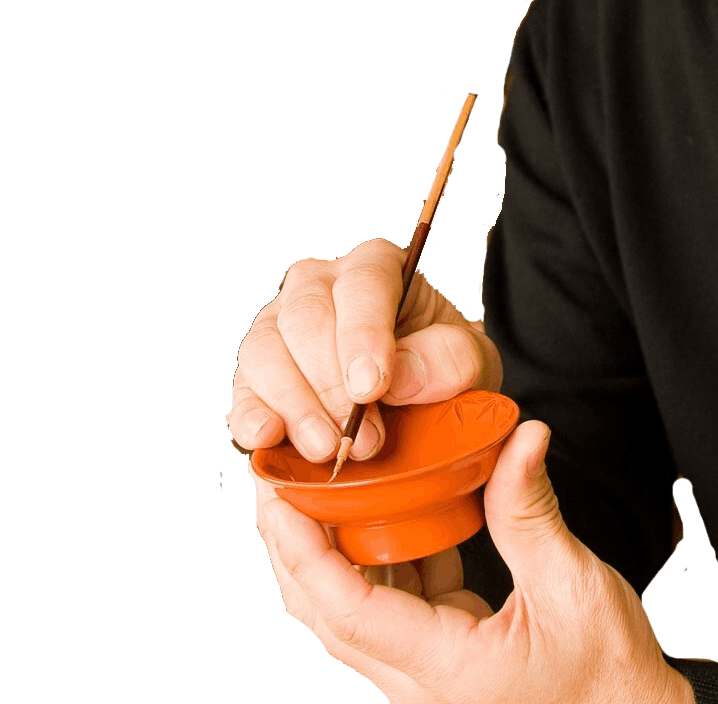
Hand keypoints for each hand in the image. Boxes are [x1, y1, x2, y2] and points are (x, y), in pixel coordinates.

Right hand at [229, 238, 500, 465]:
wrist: (426, 402)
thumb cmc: (446, 371)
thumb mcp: (474, 363)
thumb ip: (451, 360)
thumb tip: (398, 377)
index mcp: (376, 268)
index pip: (362, 286)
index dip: (363, 335)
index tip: (373, 388)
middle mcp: (318, 286)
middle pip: (305, 317)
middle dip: (331, 383)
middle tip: (364, 441)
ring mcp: (279, 326)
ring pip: (264, 350)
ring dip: (293, 404)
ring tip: (326, 450)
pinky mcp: (256, 376)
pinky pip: (243, 390)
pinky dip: (250, 418)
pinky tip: (266, 441)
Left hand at [256, 419, 692, 703]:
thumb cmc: (612, 678)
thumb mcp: (573, 587)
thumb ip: (530, 512)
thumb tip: (520, 436)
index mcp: (445, 672)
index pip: (348, 609)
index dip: (304, 551)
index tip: (278, 498)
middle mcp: (420, 686)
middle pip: (331, 613)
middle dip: (297, 546)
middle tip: (281, 478)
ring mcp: (427, 679)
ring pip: (355, 611)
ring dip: (338, 548)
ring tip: (325, 480)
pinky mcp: (443, 663)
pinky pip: (396, 606)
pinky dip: (387, 555)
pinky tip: (394, 505)